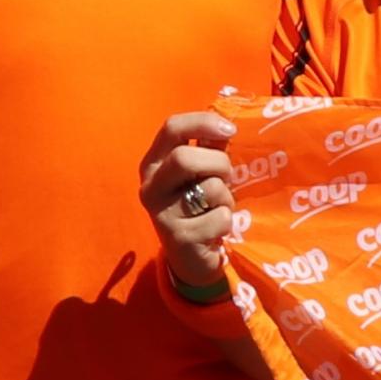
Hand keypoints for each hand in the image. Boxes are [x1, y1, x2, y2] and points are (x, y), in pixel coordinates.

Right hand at [139, 109, 243, 294]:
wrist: (191, 258)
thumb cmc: (198, 207)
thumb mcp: (199, 174)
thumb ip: (208, 148)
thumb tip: (226, 121)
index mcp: (154, 162)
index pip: (172, 127)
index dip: (203, 122)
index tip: (230, 130)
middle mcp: (150, 186)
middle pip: (185, 158)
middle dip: (218, 165)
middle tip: (226, 178)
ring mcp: (162, 214)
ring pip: (209, 188)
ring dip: (226, 197)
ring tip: (218, 208)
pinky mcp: (179, 239)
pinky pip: (219, 218)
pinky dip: (227, 222)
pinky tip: (216, 230)